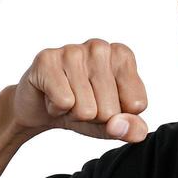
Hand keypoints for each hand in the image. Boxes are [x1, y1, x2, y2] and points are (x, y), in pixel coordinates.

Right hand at [11, 39, 149, 141]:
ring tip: (68, 100)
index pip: (136, 105)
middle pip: (110, 110)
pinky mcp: (47, 59)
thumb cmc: (84, 109)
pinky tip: (52, 96)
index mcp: (123, 56)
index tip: (105, 104)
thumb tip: (119, 125)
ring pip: (86, 110)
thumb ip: (132, 129)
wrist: (41, 107)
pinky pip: (63, 103)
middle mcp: (100, 47)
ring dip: (74, 114)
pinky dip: (57, 109)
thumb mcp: (114, 124)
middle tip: (82, 103)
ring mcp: (73, 50)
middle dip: (95, 117)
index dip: (119, 116)